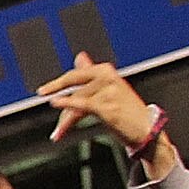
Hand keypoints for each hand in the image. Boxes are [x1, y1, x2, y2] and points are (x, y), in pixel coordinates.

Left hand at [39, 52, 164, 160]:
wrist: (146, 128)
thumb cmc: (127, 109)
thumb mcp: (109, 87)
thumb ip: (91, 73)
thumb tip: (79, 57)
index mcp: (106, 71)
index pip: (76, 74)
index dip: (58, 82)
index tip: (44, 89)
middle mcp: (107, 78)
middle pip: (74, 85)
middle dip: (57, 93)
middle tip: (42, 94)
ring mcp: (108, 92)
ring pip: (76, 101)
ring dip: (65, 119)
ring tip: (59, 131)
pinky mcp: (108, 107)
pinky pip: (82, 105)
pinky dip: (67, 105)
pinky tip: (56, 104)